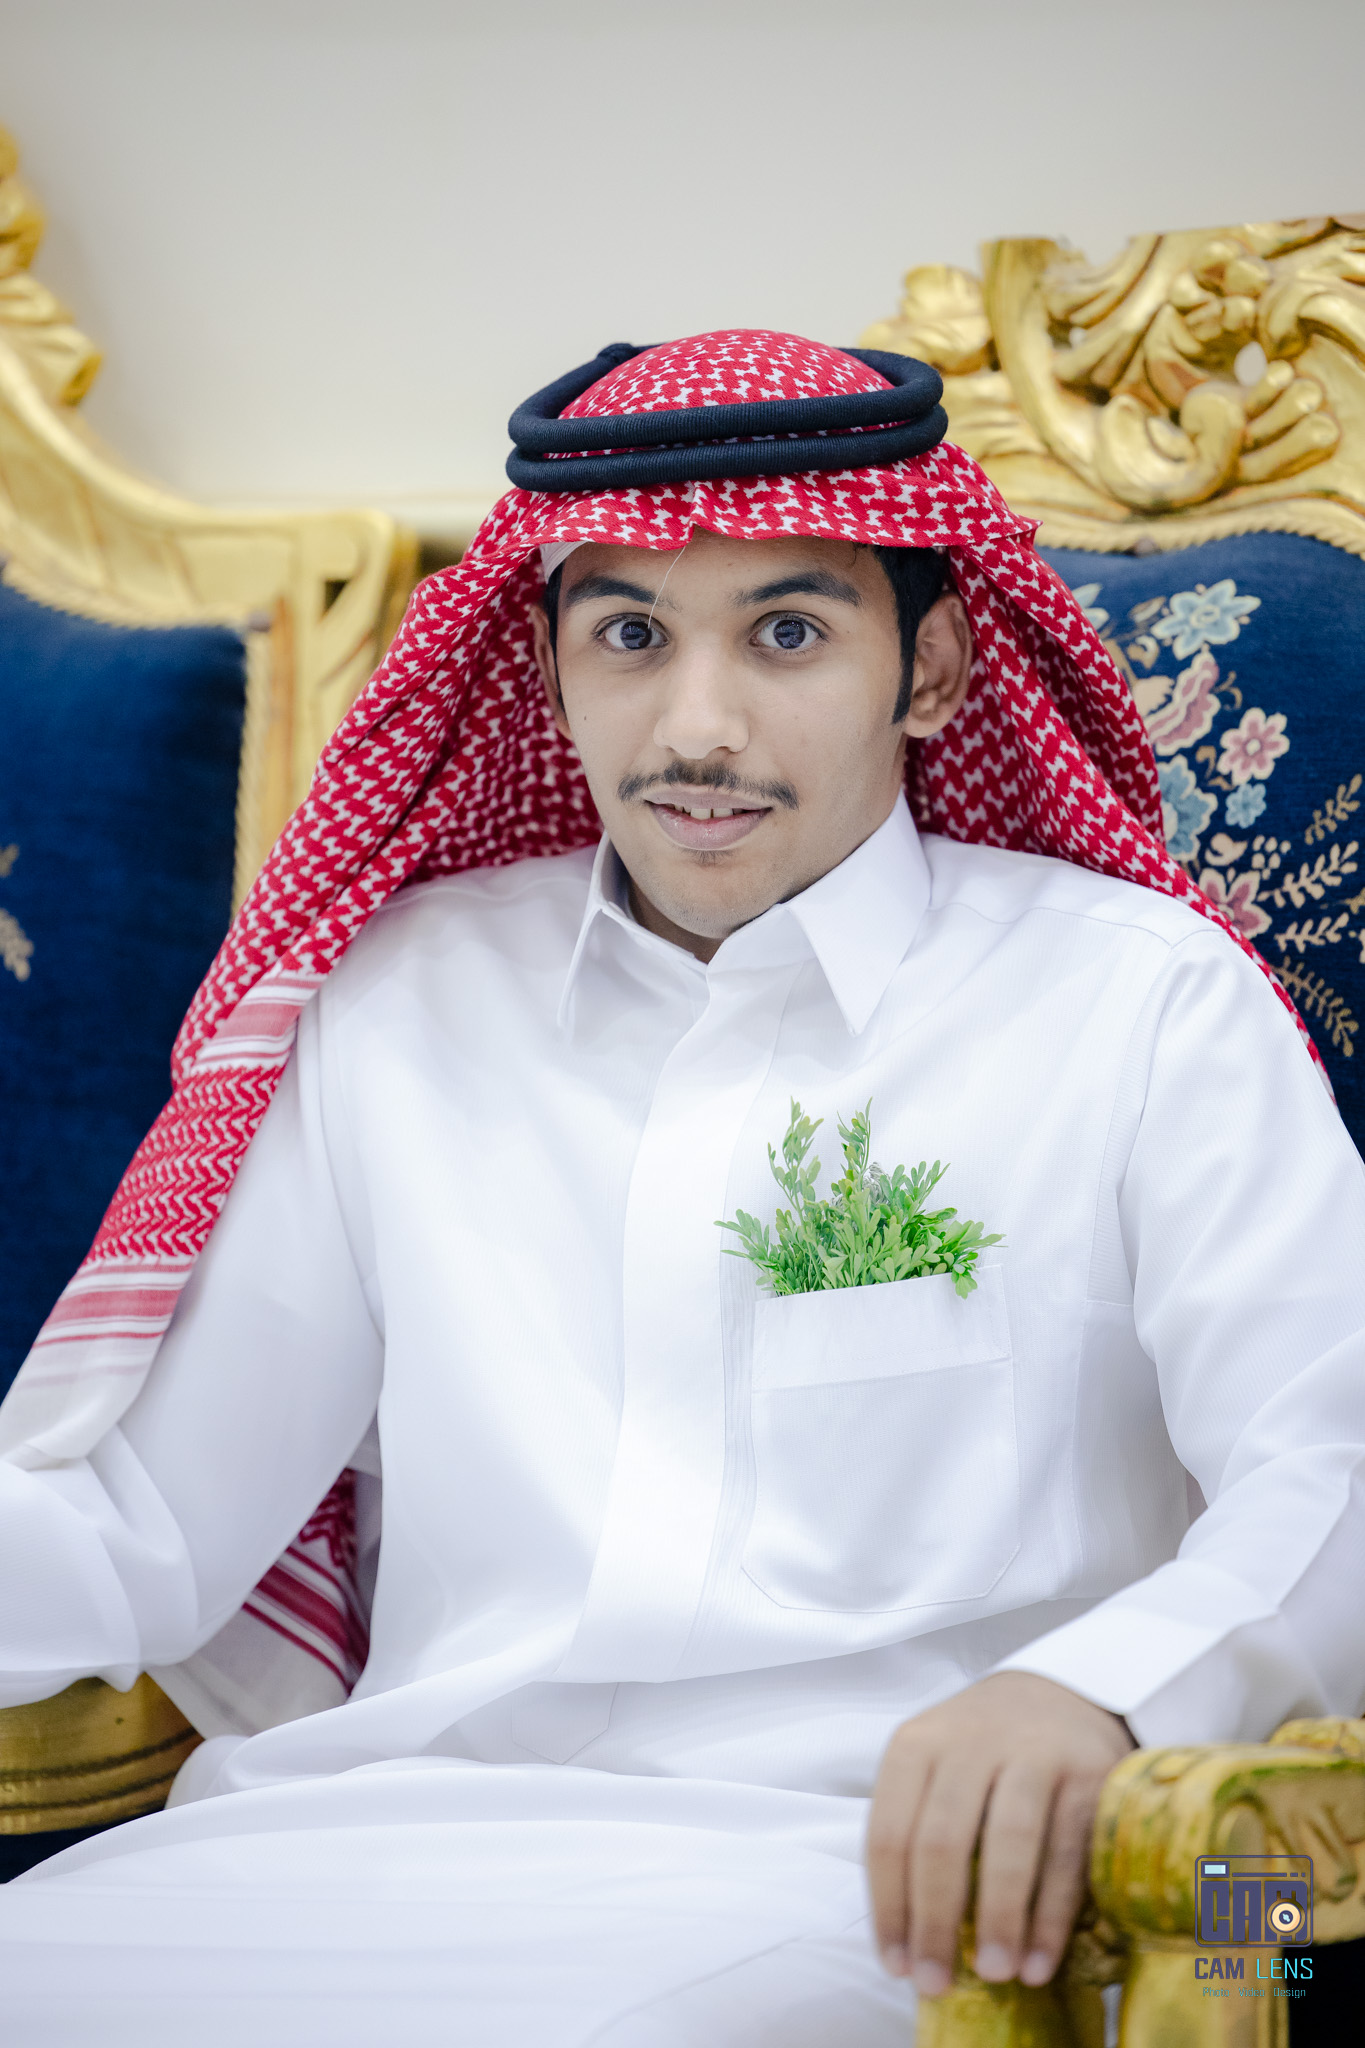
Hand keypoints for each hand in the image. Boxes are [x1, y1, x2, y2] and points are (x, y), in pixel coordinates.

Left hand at [865, 1671, 1133, 1998]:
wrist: (1060, 1695)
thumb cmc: (983, 1754)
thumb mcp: (935, 1769)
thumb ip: (918, 1831)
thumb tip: (910, 1938)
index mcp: (917, 1744)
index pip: (888, 1832)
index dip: (889, 1906)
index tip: (896, 1965)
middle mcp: (971, 1741)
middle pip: (942, 1840)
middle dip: (936, 1921)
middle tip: (937, 1982)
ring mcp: (1033, 1752)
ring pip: (1008, 1842)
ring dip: (999, 1917)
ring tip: (995, 1974)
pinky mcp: (1089, 1774)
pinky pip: (1068, 1851)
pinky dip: (1052, 1914)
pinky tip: (1039, 1959)